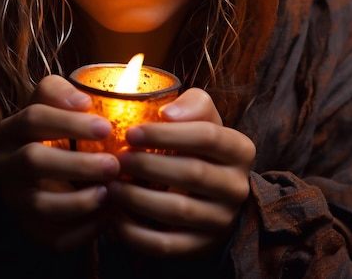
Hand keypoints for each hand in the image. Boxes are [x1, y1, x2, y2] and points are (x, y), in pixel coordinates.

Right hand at [0, 74, 119, 250]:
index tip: (105, 127)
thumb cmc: (57, 128)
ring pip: (40, 205)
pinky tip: (107, 216)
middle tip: (113, 165)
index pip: (33, 119)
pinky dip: (83, 231)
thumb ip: (61, 92)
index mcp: (12, 129)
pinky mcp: (29, 227)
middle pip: (34, 161)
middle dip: (77, 164)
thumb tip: (82, 102)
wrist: (47, 166)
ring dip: (80, 201)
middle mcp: (7, 163)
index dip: (69, 122)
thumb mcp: (55, 102)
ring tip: (110, 193)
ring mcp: (15, 198)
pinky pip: (53, 237)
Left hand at [107, 87, 254, 257]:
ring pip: (178, 210)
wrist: (211, 191)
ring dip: (138, 198)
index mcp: (240, 150)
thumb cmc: (198, 144)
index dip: (166, 134)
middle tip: (117, 160)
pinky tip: (116, 216)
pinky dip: (137, 233)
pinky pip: (167, 245)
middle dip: (148, 164)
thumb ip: (192, 105)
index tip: (131, 132)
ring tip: (112, 185)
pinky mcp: (201, 247)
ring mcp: (221, 220)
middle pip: (192, 172)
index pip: (207, 136)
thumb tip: (167, 114)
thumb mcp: (203, 116)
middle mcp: (237, 186)